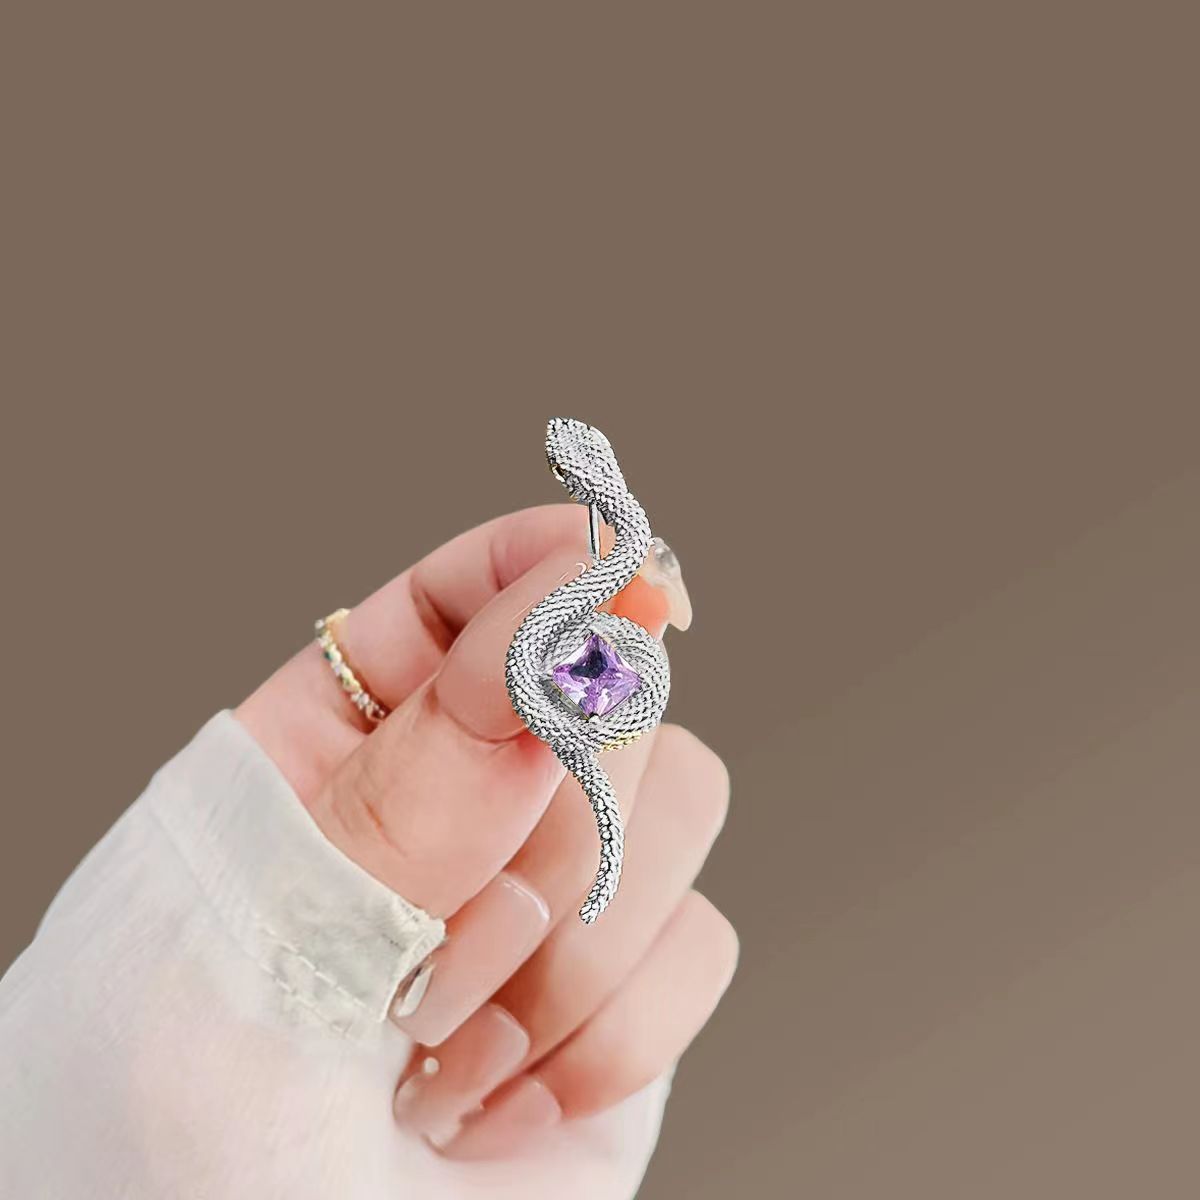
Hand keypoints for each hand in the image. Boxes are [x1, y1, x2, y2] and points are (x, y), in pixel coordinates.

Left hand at [237, 504, 734, 1166]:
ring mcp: (551, 899)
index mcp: (333, 751)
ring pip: (679, 800)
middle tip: (446, 945)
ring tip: (443, 1052)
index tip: (623, 567)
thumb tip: (560, 640)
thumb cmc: (171, 1143)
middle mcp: (459, 808)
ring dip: (574, 942)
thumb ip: (412, 794)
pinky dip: (609, 1038)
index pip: (457, 599)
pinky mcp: (622, 998)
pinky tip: (495, 1102)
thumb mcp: (258, 943)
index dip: (543, 562)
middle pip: (601, 693)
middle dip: (551, 824)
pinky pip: (702, 943)